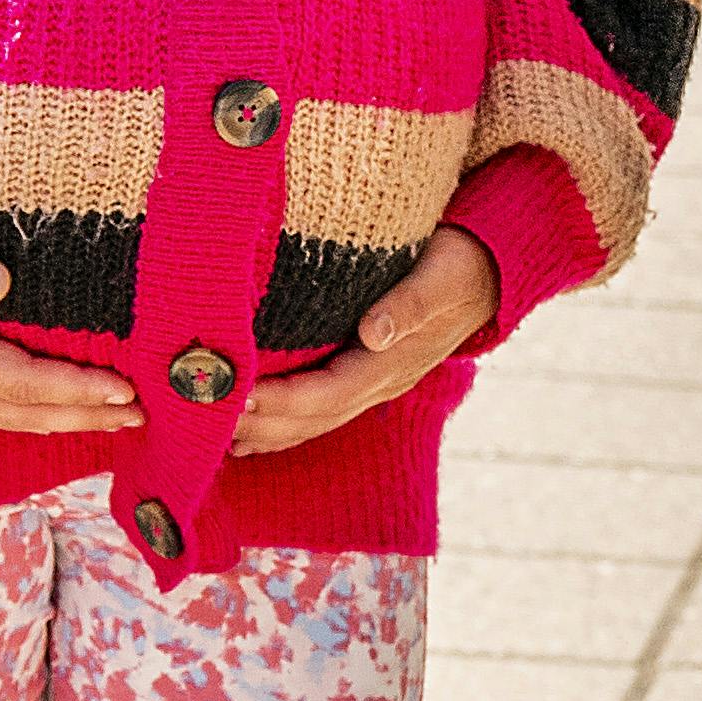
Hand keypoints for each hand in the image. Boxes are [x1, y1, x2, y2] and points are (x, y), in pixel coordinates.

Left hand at [224, 225, 500, 456]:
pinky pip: (322, 409)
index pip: (329, 391)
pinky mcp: (370, 374)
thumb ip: (410, 303)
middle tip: (206, 419)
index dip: (284, 399)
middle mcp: (382, 382)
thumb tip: (373, 331)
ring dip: (268, 431)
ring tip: (217, 436)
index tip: (239, 396)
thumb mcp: (444, 273)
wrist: (495, 273)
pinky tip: (251, 432)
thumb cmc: (463, 264)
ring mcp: (377, 383)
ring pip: (316, 420)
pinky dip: (285, 425)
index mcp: (393, 361)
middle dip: (262, 421)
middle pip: (315, 416)